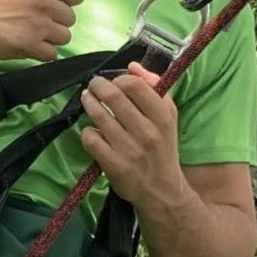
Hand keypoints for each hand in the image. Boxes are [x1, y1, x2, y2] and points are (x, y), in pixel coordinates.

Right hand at [0, 0, 84, 62]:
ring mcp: (38, 25)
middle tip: (33, 19)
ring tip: (30, 32)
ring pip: (63, 37)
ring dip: (49, 38)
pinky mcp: (29, 46)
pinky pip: (52, 54)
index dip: (62, 1)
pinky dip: (41, 53)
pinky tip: (27, 44)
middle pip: (69, 18)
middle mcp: (44, 2)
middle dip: (54, 21)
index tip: (45, 3)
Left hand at [78, 61, 182, 208]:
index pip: (134, 85)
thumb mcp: (168, 116)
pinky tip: (92, 131)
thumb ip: (154, 88)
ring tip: (88, 100)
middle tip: (93, 85)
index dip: (119, 78)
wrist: (162, 191)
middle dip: (97, 86)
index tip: (114, 82)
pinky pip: (90, 139)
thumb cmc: (163, 147)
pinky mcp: (114, 166)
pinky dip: (87, 131)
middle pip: (112, 96)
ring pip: (98, 115)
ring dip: (88, 103)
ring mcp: (130, 150)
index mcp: (163, 117)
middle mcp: (148, 133)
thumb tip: (132, 66)